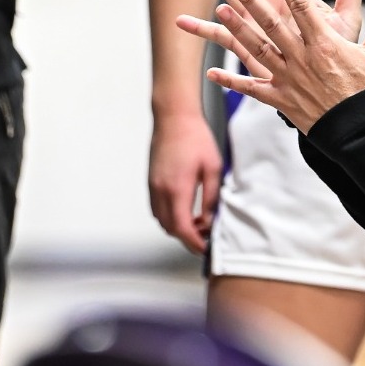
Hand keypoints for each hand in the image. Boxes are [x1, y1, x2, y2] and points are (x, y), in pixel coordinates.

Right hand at [149, 113, 223, 253]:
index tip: (204, 248)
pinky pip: (156, 208)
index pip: (181, 227)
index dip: (193, 242)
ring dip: (176, 227)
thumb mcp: (213, 167)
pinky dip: (168, 216)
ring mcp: (153, 186)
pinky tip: (183, 209)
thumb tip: (209, 219)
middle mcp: (161, 190)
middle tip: (204, 235)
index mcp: (177, 188)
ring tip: (196, 222)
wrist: (174, 117)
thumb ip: (211, 197)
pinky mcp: (151, 181)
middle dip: (186, 237)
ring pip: (161, 219)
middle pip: (169, 228)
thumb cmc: (195, 138)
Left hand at [176, 0, 364, 131]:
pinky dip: (233, 82)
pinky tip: (213, 72)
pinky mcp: (281, 100)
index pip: (301, 4)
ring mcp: (288, 80)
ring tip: (220, 10)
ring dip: (238, 29)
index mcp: (325, 44)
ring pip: (257, 50)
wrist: (363, 134)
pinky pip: (253, 90)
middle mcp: (302, 59)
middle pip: (271, 23)